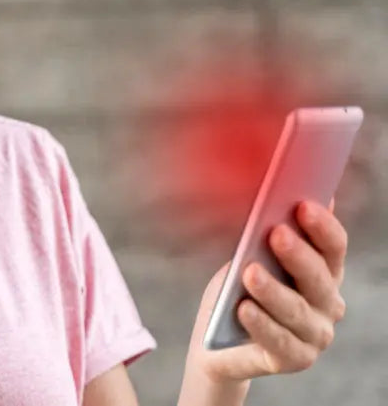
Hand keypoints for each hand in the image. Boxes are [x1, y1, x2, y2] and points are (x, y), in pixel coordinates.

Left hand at [188, 198, 346, 385]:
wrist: (218, 337)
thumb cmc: (240, 286)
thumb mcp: (251, 255)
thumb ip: (270, 232)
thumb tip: (281, 193)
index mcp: (324, 271)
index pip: (334, 247)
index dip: (322, 226)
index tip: (303, 205)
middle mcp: (327, 303)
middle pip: (319, 278)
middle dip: (298, 254)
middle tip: (276, 233)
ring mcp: (315, 334)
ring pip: (297, 310)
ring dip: (274, 290)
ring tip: (250, 272)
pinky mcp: (295, 359)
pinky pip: (280, 342)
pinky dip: (261, 324)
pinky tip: (244, 309)